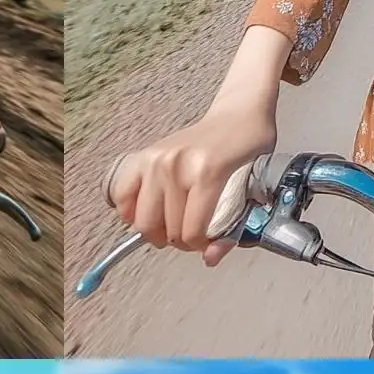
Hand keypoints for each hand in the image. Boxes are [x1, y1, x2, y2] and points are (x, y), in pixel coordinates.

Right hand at [106, 103, 276, 263]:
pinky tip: (145, 212)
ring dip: (156, 230)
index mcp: (206, 174)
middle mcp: (176, 166)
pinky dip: (129, 209)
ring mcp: (156, 159)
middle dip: (177, 241)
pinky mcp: (144, 156)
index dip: (199, 246)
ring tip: (170, 226)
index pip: (190, 231)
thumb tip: (209, 259)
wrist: (237, 115)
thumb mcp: (252, 190)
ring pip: (141, 218)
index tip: (206, 244)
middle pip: (164, 229)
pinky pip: (121, 193)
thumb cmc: (249, 150)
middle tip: (189, 236)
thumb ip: (231, 230)